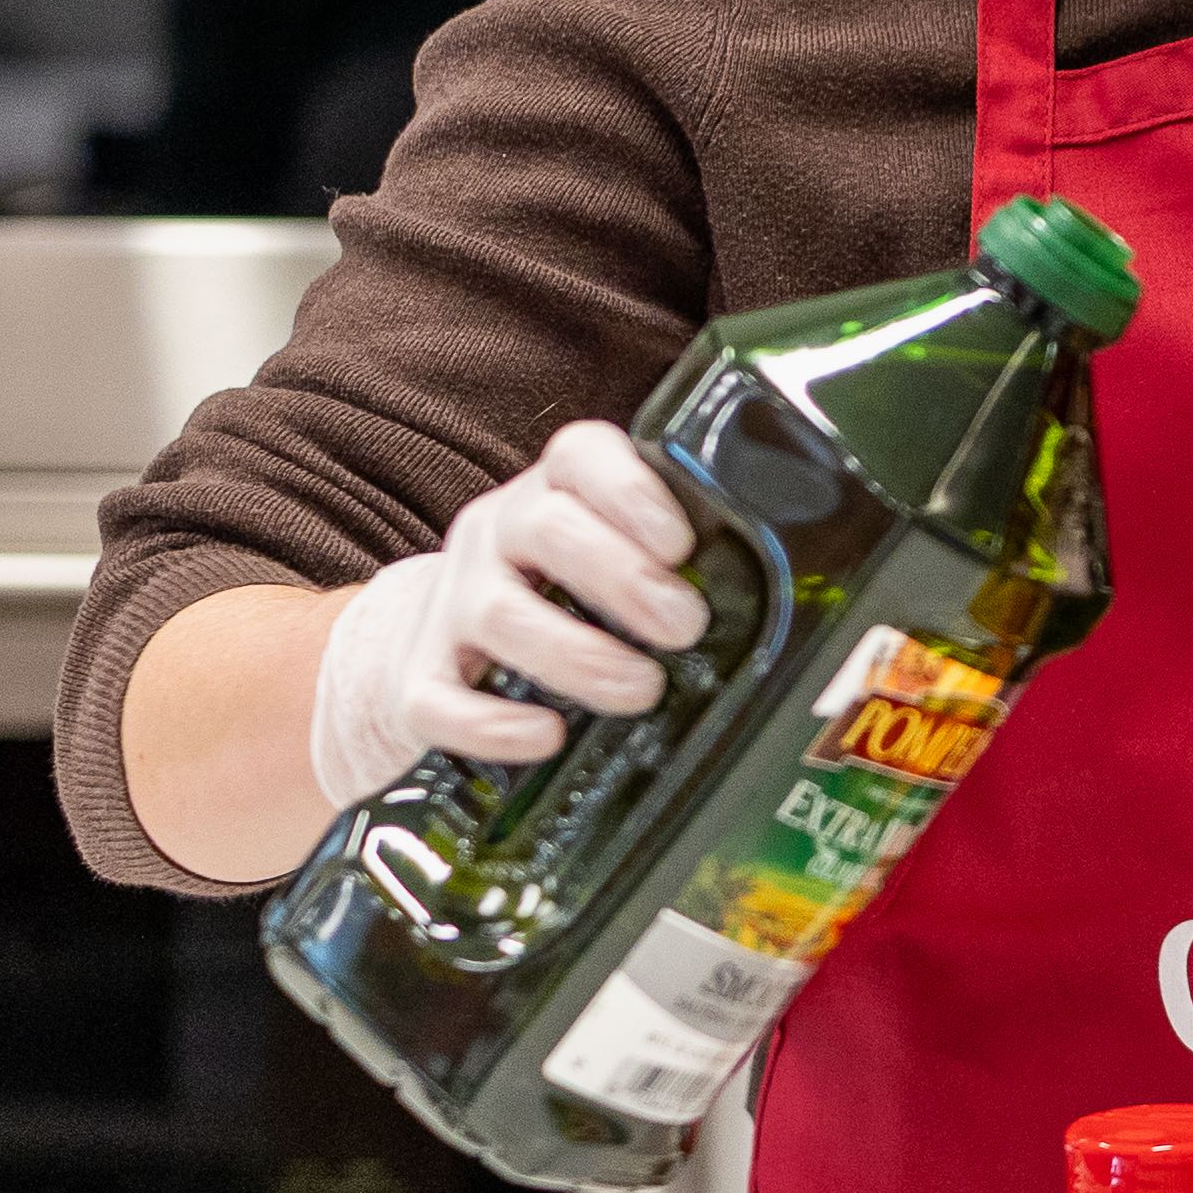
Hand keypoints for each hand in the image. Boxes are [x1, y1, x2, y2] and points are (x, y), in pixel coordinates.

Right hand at [305, 420, 711, 814]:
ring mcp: (450, 606)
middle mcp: (495, 536)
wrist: (427, 643)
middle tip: (685, 626)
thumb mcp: (605, 557)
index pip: (579, 455)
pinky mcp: (416, 680)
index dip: (632, 491)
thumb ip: (670, 563)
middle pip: (545, 529)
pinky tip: (547, 736)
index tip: (682, 545)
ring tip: (641, 689)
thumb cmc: (553, 597)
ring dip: (578, 655)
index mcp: (552, 493)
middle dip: (623, 578)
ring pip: (499, 614)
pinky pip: (440, 699)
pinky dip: (494, 724)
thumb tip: (777, 598)